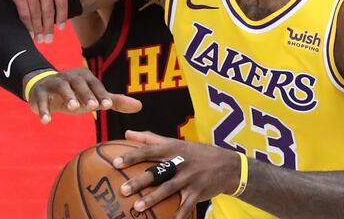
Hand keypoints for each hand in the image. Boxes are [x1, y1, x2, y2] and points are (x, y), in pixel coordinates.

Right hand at [0, 0, 78, 42]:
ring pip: (37, 14)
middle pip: (49, 11)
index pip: (62, 1)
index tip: (62, 27)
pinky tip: (30, 31)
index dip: (62, 16)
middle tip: (50, 39)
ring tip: (41, 39)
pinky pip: (25, 13)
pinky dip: (28, 24)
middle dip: (50, 27)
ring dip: (39, 29)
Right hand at [24, 68, 141, 123]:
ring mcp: (53, 82)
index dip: (101, 94)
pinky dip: (43, 109)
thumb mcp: (94, 98)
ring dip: (67, 96)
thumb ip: (114, 101)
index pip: (95, 84)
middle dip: (86, 94)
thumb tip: (140, 106)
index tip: (108, 106)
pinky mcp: (38, 92)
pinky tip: (46, 121)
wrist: (44, 89)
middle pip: (78, 83)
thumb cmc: (75, 95)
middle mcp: (69, 77)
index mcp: (84, 77)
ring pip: (61, 86)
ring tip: (73, 108)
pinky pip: (40, 99)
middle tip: (93, 107)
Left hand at [114, 131, 239, 218]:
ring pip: (169, 189)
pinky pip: (186, 206)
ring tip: (137, 207)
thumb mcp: (176, 142)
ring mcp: (190, 178)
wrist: (227, 165)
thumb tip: (127, 133)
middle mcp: (180, 162)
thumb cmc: (196, 153)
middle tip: (123, 190)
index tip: (115, 163)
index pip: (149, 151)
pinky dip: (178, 215)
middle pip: (157, 172)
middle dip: (140, 181)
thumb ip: (151, 138)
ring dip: (153, 199)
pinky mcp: (198, 192)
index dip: (132, 156)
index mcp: (173, 149)